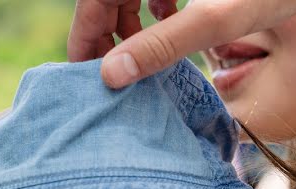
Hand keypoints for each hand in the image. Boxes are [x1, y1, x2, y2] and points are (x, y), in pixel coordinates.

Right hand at [68, 0, 295, 87]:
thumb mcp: (211, 21)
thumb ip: (161, 46)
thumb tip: (111, 75)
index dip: (84, 34)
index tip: (84, 71)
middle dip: (106, 31)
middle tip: (110, 70)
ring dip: (129, 20)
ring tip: (139, 52)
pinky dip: (153, 5)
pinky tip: (168, 19)